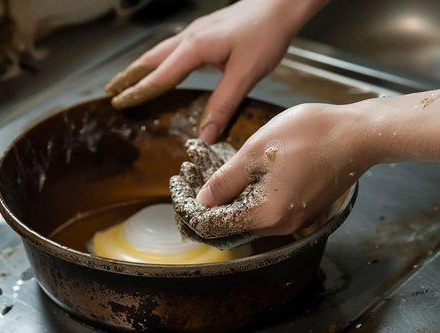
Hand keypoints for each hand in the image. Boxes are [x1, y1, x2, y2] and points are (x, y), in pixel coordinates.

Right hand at [105, 0, 324, 142]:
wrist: (280, 4)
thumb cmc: (266, 35)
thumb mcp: (245, 74)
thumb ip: (224, 105)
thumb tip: (205, 135)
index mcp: (195, 48)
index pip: (159, 76)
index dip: (138, 92)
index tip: (119, 104)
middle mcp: (189, 38)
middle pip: (150, 59)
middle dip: (128, 76)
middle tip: (110, 91)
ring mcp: (196, 32)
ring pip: (159, 51)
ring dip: (140, 66)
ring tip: (126, 79)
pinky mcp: (205, 31)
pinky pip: (172, 47)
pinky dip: (158, 60)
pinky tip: (163, 65)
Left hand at [195, 103, 372, 234]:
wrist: (356, 135)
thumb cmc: (309, 136)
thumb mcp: (257, 151)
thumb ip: (226, 180)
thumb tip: (203, 200)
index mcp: (266, 214)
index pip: (217, 226)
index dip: (194, 211)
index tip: (180, 192)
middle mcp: (281, 226)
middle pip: (232, 225)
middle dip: (209, 206)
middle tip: (192, 181)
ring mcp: (294, 220)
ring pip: (249, 217)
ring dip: (228, 201)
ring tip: (212, 176)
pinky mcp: (302, 209)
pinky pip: (266, 210)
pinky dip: (248, 198)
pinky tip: (240, 177)